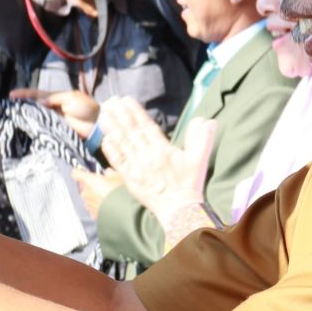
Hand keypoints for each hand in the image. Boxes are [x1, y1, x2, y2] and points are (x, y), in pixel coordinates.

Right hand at [10, 87, 98, 131]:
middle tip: (8, 108)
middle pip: (33, 106)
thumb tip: (39, 101)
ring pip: (36, 118)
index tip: (11, 94)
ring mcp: (53, 120)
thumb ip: (54, 98)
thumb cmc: (86, 108)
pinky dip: (35, 128)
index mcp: (55, 98)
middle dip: (21, 106)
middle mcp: (52, 108)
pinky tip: (26, 129)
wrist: (98, 124)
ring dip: (26, 117)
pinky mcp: (56, 131)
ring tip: (13, 118)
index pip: (36, 94)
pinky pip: (43, 129)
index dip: (24, 94)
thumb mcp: (71, 98)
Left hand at [73, 166, 121, 218]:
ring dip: (95, 196)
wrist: (122, 211)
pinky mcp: (92, 213)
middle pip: (84, 186)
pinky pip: (93, 207)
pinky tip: (107, 205)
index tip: (83, 171)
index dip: (79, 171)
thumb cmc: (118, 193)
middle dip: (92, 185)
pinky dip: (98, 206)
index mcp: (88, 180)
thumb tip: (108, 172)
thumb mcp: (117, 177)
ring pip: (88, 197)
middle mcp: (85, 192)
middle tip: (103, 185)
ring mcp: (88, 203)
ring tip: (107, 196)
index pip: (76, 173)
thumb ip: (109, 173)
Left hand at [99, 99, 216, 217]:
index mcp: (163, 150)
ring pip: (122, 144)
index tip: (126, 100)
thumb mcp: (200, 159)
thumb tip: (207, 120)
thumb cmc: (190, 184)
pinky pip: (118, 163)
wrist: (179, 210)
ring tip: (103, 114)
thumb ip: (203, 138)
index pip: (147, 126)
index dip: (135, 112)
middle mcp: (148, 157)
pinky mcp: (130, 180)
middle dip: (120, 115)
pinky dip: (111, 150)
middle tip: (110, 101)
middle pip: (131, 132)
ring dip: (112, 128)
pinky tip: (105, 139)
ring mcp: (137, 168)